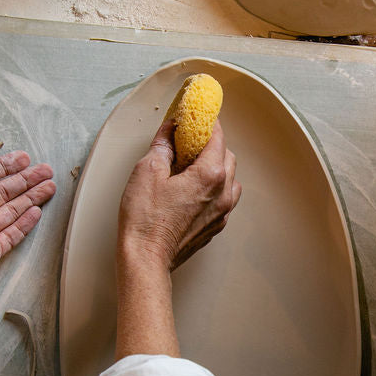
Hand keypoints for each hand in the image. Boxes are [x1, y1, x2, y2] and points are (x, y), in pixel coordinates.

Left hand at [0, 140, 55, 375]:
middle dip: (25, 180)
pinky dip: (26, 223)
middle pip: (3, 192)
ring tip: (49, 187)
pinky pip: (13, 234)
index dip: (4, 167)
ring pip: (12, 210)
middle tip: (46, 170)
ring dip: (31, 198)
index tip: (23, 159)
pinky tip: (37, 212)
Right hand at [118, 119, 241, 272]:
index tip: (199, 116)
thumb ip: (162, 145)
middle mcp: (222, 193)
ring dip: (216, 167)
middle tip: (189, 140)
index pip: (217, 137)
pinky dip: (214, 188)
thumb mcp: (147, 171)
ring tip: (192, 166)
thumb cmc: (145, 221)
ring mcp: (222, 212)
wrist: (146, 258)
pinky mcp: (215, 226)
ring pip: (230, 178)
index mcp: (209, 175)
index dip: (207, 123)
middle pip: (227, 155)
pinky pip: (223, 199)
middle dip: (211, 144)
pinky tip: (193, 188)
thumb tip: (169, 131)